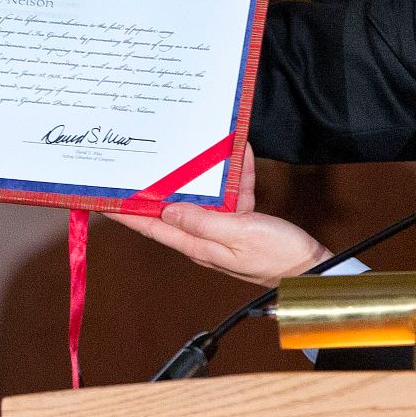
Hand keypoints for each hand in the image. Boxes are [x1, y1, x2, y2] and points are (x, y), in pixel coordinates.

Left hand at [106, 142, 332, 284]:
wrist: (313, 269)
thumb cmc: (277, 256)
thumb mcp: (238, 234)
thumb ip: (203, 221)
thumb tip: (167, 209)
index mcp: (198, 244)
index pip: (152, 226)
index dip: (126, 213)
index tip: (102, 199)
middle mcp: (205, 237)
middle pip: (173, 208)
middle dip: (156, 186)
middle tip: (136, 164)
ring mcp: (224, 230)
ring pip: (206, 195)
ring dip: (204, 172)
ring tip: (195, 147)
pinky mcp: (244, 222)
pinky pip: (235, 193)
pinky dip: (238, 175)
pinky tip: (241, 154)